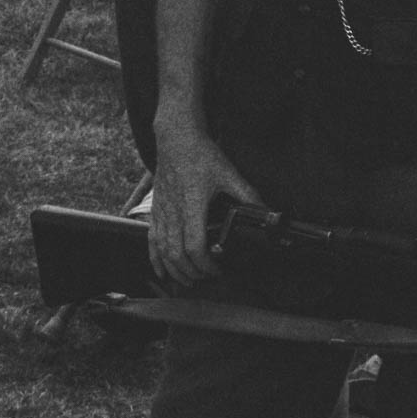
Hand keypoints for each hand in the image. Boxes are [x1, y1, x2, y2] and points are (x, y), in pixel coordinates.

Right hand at [147, 116, 258, 286]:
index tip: (217, 269)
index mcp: (192, 205)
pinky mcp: (155, 210)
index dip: (206, 264)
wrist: (176, 138)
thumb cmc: (200, 154)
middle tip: (206, 278)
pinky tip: (161, 271)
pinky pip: (151, 240)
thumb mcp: (228, 172)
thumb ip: (246, 193)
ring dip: (175, 270)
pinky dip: (155, 259)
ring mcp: (162, 212)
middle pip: (177, 254)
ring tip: (188, 279)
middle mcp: (174, 212)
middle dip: (192, 272)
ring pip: (163, 251)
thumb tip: (265, 209)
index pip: (195, 246)